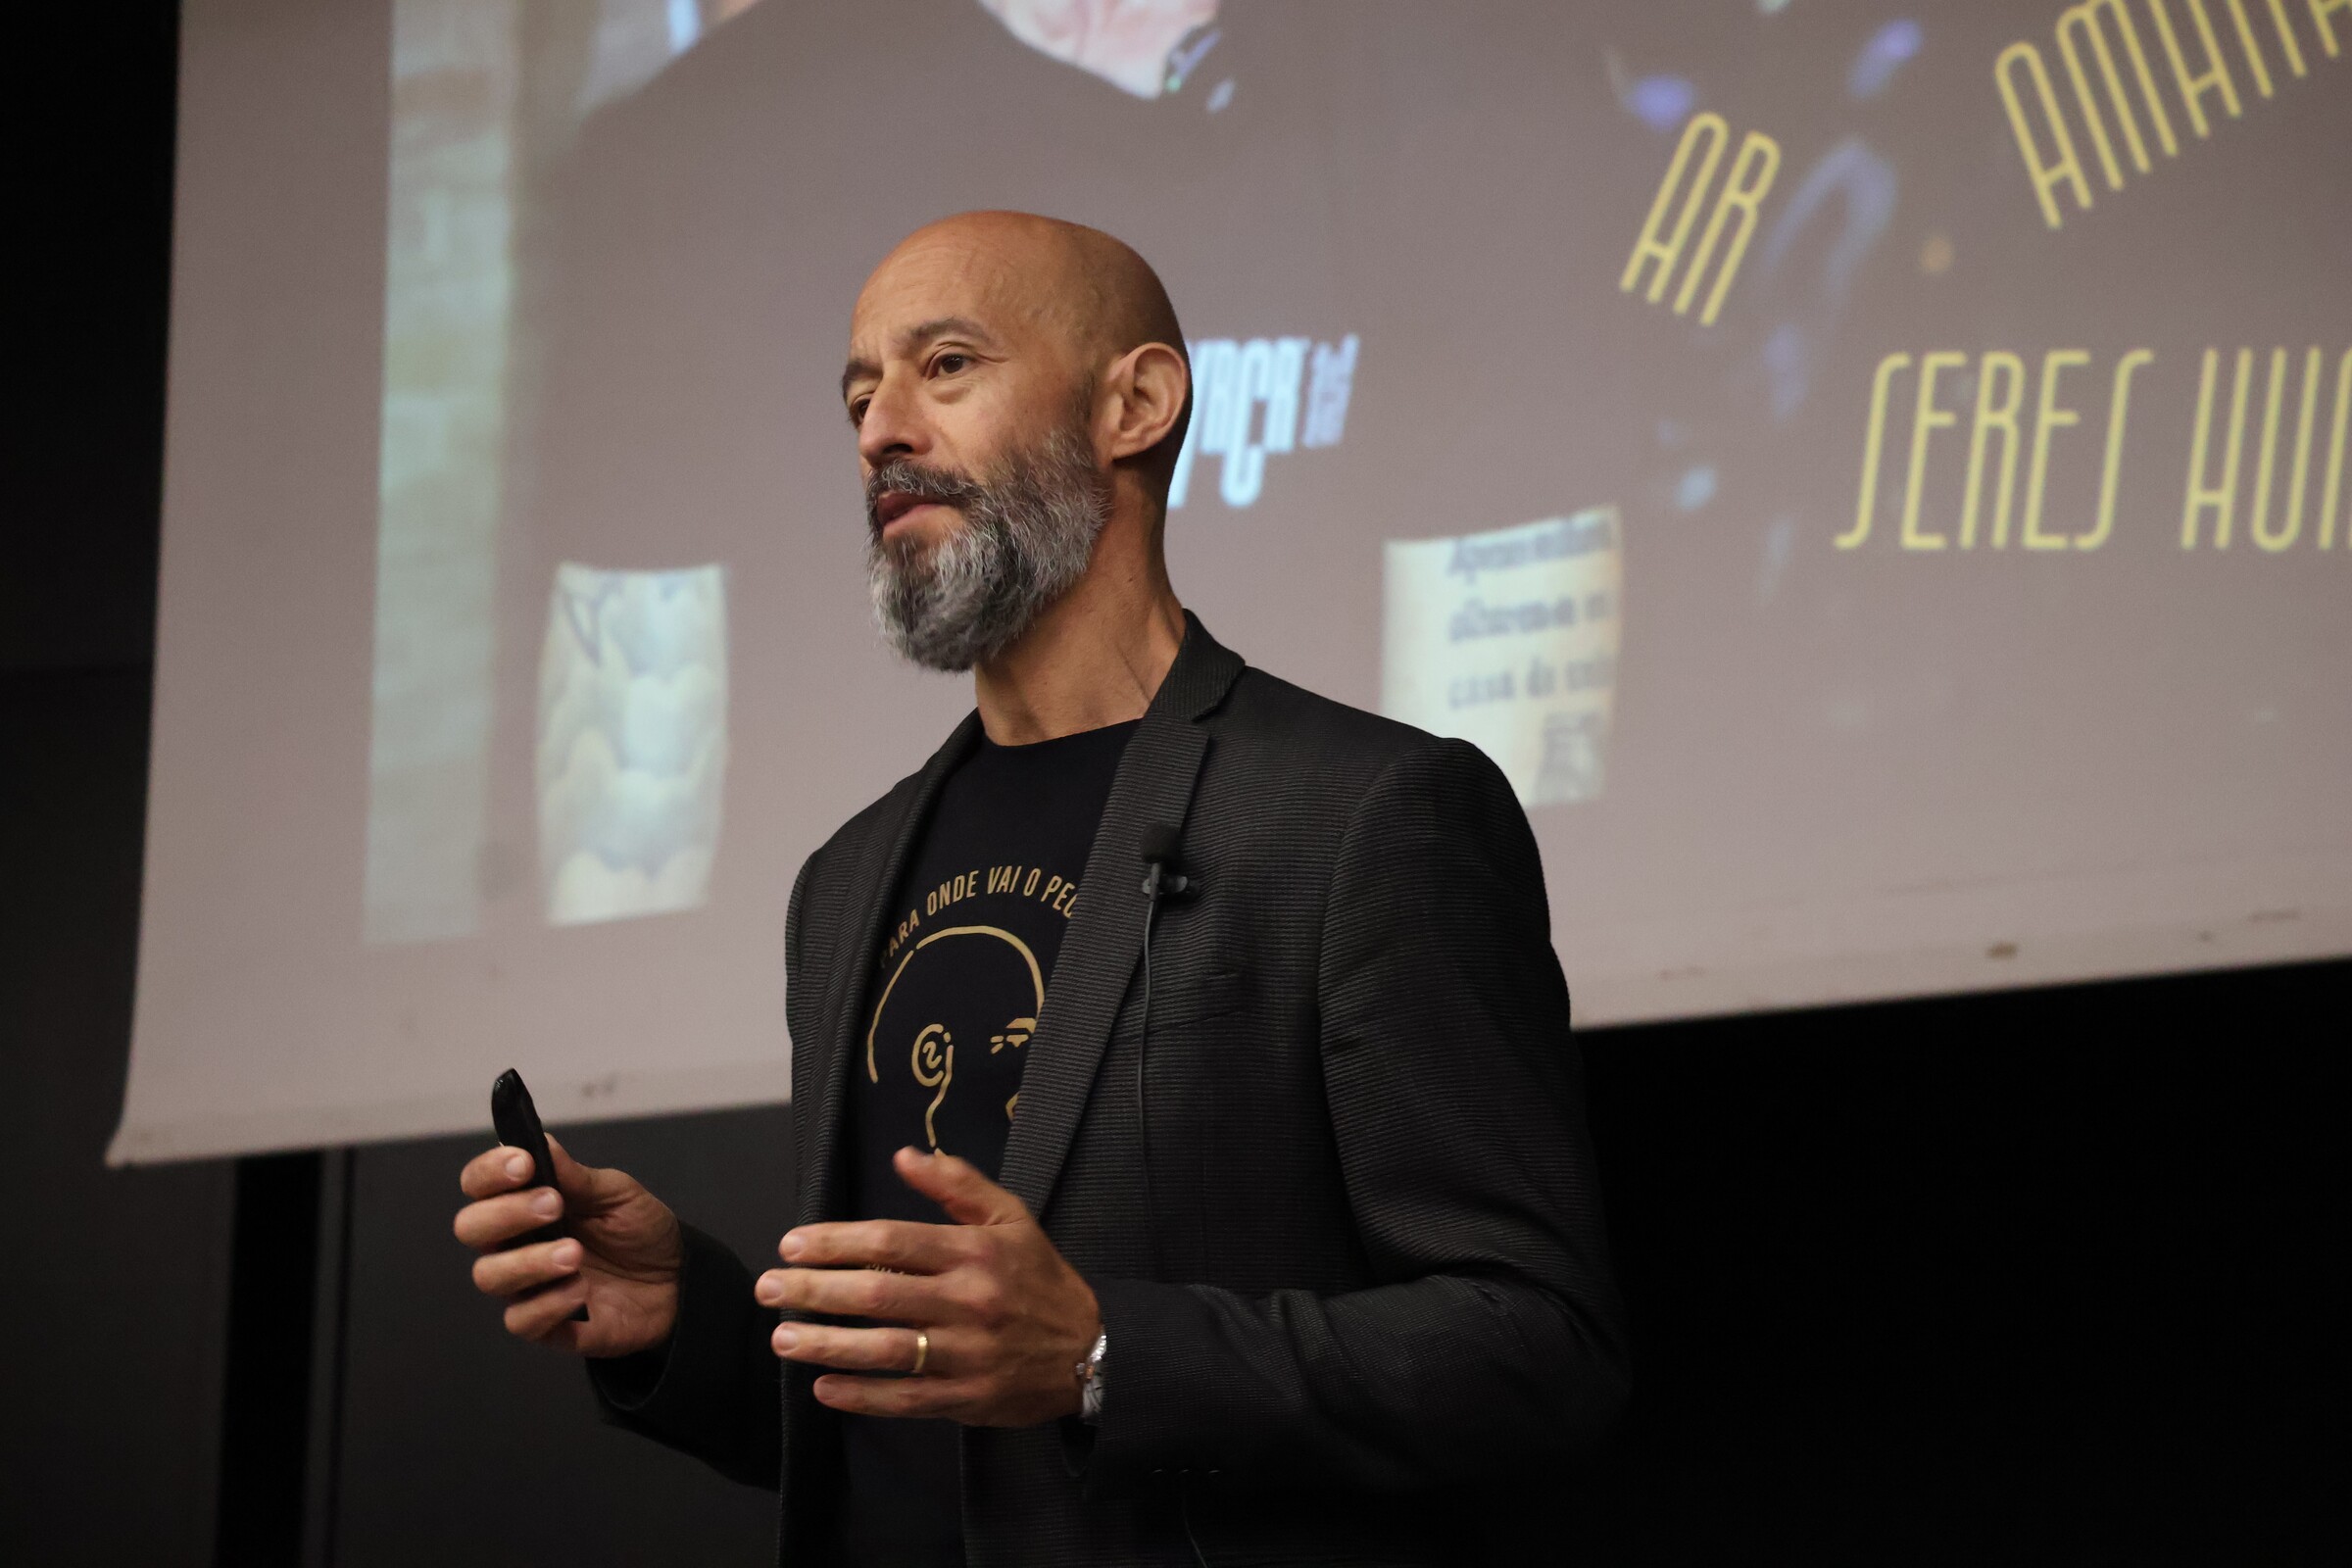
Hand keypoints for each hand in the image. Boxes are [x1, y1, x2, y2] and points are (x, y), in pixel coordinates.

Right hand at [454, 1135, 683, 1357]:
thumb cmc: (638, 1230)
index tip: (523, 1163)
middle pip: (470, 1228)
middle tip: (553, 1205)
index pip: (479, 1185)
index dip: (489, 1172)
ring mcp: (526, 1286)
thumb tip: (540, 1141)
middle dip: (505, 1213)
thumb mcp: (617, 1194)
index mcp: (524, 1203)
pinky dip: (548, 1303)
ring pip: (488, 1275)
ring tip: (574, 1253)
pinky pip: (521, 1320)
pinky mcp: (545, 1325)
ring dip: (528, 1260)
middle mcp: (514, 1243)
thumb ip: (577, 1176)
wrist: (677, 1278)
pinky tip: (582, 1291)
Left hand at [756, 1147, 1100, 1426]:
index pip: (892, 1241)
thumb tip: (903, 1155)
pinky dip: (860, 1397)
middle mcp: (969, 1301)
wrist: (1091, 1351)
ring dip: (827, 1345)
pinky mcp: (966, 1398)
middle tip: (767, 1289)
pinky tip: (823, 1388)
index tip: (791, 1245)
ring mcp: (967, 1354)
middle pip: (878, 1294)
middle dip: (814, 1292)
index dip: (835, 1243)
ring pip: (885, 1351)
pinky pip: (904, 1400)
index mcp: (975, 1252)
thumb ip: (957, 1185)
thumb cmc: (1040, 1278)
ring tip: (783, 1339)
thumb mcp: (1012, 1218)